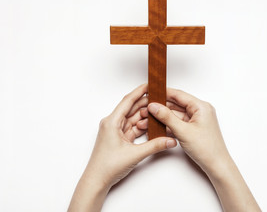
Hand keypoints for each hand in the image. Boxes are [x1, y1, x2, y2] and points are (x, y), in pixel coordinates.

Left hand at [68, 84, 176, 211]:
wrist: (97, 181)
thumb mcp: (135, 154)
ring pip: (133, 118)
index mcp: (112, 122)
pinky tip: (152, 124)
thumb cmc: (107, 166)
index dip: (140, 91)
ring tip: (159, 112)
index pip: (128, 101)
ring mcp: (116, 131)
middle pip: (132, 108)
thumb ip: (155, 146)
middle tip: (160, 98)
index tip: (150, 84)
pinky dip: (142, 126)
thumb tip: (170, 140)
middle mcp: (113, 123)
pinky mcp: (119, 138)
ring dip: (145, 116)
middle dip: (146, 103)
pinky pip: (133, 127)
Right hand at [138, 88, 229, 173]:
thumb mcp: (183, 131)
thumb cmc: (207, 149)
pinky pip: (177, 123)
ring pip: (174, 115)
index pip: (179, 95)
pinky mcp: (192, 128)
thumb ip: (167, 117)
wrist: (216, 166)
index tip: (150, 92)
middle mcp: (199, 111)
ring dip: (161, 118)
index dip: (163, 93)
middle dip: (159, 108)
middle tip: (145, 109)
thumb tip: (154, 106)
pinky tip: (155, 127)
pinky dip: (167, 125)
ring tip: (146, 120)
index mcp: (201, 107)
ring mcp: (196, 120)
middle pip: (175, 104)